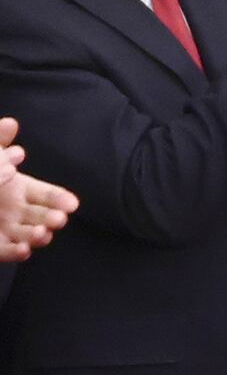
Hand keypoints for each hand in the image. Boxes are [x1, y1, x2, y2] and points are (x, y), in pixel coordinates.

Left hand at [0, 119, 77, 264]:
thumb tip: (11, 122)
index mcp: (20, 188)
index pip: (48, 195)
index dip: (60, 199)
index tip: (71, 204)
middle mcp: (18, 210)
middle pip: (43, 216)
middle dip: (53, 218)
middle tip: (58, 219)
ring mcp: (7, 228)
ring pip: (30, 235)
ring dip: (39, 235)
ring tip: (42, 233)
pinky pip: (8, 251)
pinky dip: (17, 252)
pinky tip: (24, 249)